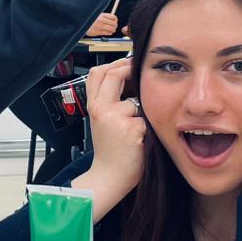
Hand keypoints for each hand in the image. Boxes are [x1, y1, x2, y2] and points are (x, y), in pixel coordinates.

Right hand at [76, 57, 146, 206]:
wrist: (108, 176)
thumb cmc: (109, 150)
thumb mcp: (101, 121)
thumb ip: (108, 100)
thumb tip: (128, 78)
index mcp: (93, 106)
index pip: (98, 72)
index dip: (114, 64)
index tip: (127, 65)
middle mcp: (101, 109)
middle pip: (114, 74)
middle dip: (130, 70)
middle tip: (141, 75)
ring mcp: (115, 118)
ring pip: (136, 99)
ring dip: (141, 110)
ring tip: (137, 127)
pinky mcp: (132, 129)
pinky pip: (147, 118)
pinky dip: (148, 127)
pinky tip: (141, 139)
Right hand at [88, 12, 118, 37]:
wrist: (81, 23)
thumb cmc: (90, 19)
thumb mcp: (97, 15)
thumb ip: (105, 16)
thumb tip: (113, 18)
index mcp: (101, 15)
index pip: (113, 17)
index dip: (115, 20)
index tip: (115, 21)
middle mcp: (100, 20)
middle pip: (114, 23)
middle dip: (115, 25)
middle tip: (114, 26)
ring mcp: (98, 26)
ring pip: (111, 29)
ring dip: (113, 30)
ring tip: (112, 30)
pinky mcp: (96, 32)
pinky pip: (106, 33)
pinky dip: (109, 33)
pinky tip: (108, 32)